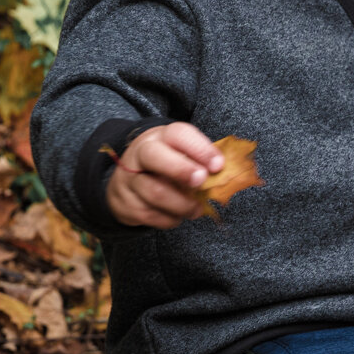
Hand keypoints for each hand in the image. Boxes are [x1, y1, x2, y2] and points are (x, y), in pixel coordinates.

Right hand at [105, 122, 224, 228]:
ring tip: (196, 209)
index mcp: (160, 137)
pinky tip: (177, 215)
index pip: (178, 135)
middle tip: (201, 182)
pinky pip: (152, 215)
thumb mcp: (180, 154)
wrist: (128, 180)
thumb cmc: (166, 165)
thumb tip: (226, 175)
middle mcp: (140, 154)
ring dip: (182, 204)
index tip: (218, 165)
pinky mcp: (127, 203)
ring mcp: (130, 179)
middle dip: (181, 170)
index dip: (199, 149)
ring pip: (155, 192)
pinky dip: (171, 219)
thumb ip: (201, 162)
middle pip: (154, 156)